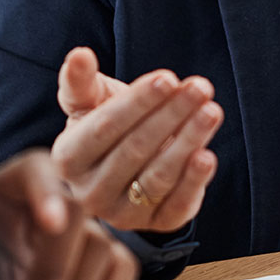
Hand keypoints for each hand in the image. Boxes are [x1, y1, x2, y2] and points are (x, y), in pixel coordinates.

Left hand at [0, 146, 139, 279]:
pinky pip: (121, 267)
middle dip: (57, 270)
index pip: (36, 169)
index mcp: (1, 195)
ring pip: (101, 245)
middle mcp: (39, 211)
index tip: (51, 224)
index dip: (48, 191)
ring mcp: (68, 243)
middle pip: (76, 211)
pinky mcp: (91, 273)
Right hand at [53, 46, 220, 232]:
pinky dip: (194, 181)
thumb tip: (79, 55)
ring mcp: (121, 214)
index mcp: (68, 159)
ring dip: (188, 141)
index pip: (105, 127)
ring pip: (158, 176)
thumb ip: (80, 80)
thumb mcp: (88, 101)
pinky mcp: (155, 224)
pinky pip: (176, 205)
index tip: (167, 78)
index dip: (138, 102)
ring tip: (211, 111)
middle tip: (200, 88)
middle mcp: (90, 193)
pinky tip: (208, 156)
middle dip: (171, 115)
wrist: (125, 163)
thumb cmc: (105, 124)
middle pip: (135, 150)